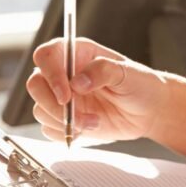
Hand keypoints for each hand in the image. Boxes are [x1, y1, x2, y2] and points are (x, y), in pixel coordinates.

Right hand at [26, 37, 166, 144]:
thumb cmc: (141, 85)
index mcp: (77, 54)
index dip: (50, 73)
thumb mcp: (127, 72)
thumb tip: (78, 82)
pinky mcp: (64, 118)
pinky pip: (49, 129)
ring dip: (64, 121)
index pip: (46, 55)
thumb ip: (103, 71)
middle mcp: (64, 74)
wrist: (150, 111)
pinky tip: (90, 128)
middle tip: (76, 114)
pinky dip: (65, 133)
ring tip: (94, 122)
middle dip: (52, 103)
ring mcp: (62, 97)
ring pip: (40, 109)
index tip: (66, 93)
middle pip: (35, 84)